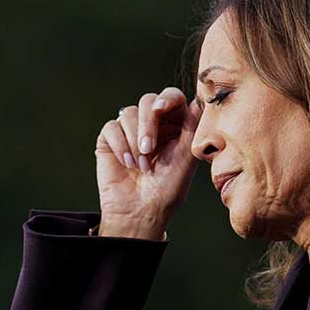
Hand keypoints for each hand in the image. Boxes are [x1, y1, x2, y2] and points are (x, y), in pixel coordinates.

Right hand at [94, 88, 201, 239]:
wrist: (141, 211)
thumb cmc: (168, 189)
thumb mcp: (186, 157)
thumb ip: (191, 127)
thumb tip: (199, 99)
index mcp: (176, 125)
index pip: (172, 97)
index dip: (167, 99)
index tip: (161, 109)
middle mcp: (154, 124)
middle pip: (148, 101)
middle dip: (147, 124)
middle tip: (148, 149)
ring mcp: (131, 130)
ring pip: (128, 113)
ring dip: (134, 141)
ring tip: (142, 166)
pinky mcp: (110, 139)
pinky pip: (111, 127)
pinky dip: (120, 145)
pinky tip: (127, 164)